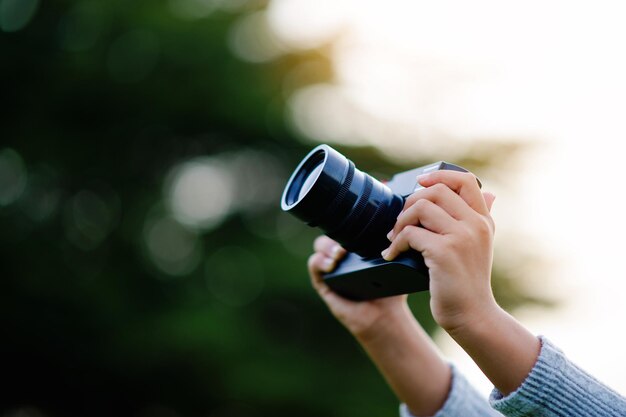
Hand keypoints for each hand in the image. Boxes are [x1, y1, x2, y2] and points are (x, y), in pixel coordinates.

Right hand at [308, 236, 407, 339]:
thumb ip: (395, 247)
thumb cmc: (391, 290)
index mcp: (358, 247)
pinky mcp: (323, 283)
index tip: (359, 228)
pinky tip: (331, 266)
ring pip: (320, 247)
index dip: (349, 223)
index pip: (347, 227)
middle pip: (331, 233)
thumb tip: (398, 229)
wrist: (385, 316)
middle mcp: (343, 256)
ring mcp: (332, 268)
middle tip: (348, 246)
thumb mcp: (395, 265)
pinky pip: (314, 266)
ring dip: (327, 247)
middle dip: (336, 234)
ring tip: (339, 255)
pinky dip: (319, 262)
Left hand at [382, 171, 496, 332]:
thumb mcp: (480, 245)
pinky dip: (395, 243)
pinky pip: (411, 233)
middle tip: (400, 221)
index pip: (466, 180)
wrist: (472, 315)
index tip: (419, 182)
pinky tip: (391, 254)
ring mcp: (461, 237)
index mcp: (484, 220)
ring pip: (421, 208)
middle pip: (436, 190)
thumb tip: (491, 194)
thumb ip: (480, 219)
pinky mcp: (444, 252)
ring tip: (394, 238)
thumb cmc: (468, 282)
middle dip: (410, 202)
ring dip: (400, 222)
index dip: (439, 174)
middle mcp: (476, 225)